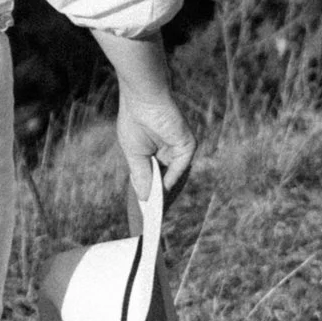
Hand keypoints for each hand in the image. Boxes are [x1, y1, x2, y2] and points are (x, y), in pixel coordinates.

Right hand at [114, 81, 196, 205]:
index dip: (153, 197)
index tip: (146, 216)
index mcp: (158, 155)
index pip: (159, 181)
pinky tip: (161, 194)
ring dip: (167, 196)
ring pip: (176, 179)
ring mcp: (180, 150)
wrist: (142, 99)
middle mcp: (172, 154)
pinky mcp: (187, 145)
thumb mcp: (134, 154)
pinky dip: (171, 182)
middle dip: (161, 201)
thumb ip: (141, 176)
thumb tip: (143, 199)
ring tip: (156, 213)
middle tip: (152, 221)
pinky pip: (180, 168)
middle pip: (169, 183)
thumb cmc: (135, 120)